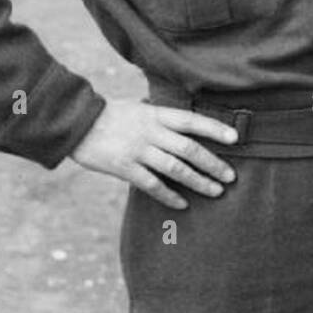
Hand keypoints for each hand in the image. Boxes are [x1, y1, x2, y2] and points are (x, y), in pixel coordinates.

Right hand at [71, 99, 237, 209]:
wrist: (77, 123)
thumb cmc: (110, 115)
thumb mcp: (138, 108)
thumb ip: (160, 117)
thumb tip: (183, 123)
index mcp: (156, 114)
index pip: (192, 120)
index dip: (215, 129)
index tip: (236, 138)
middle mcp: (151, 132)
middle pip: (189, 148)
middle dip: (213, 163)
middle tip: (231, 177)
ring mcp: (138, 150)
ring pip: (175, 169)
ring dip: (198, 181)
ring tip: (216, 191)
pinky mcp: (124, 168)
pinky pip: (152, 185)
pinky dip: (169, 195)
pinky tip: (183, 204)